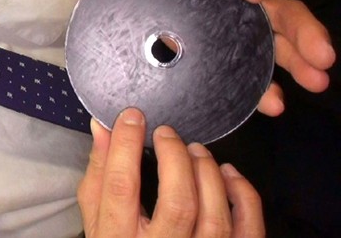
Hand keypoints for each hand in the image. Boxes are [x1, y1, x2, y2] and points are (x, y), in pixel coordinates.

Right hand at [78, 108, 264, 237]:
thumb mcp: (97, 217)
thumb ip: (99, 173)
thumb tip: (103, 126)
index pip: (122, 187)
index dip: (127, 146)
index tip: (133, 117)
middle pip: (178, 202)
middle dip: (176, 158)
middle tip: (168, 133)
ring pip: (214, 217)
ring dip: (208, 173)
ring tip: (196, 149)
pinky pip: (247, 229)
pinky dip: (243, 196)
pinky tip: (228, 173)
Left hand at [111, 0, 335, 115]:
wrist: (127, 6)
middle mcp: (238, 3)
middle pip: (281, 11)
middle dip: (304, 33)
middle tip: (321, 57)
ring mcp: (237, 34)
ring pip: (277, 46)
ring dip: (299, 63)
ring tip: (315, 82)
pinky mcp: (225, 61)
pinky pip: (250, 75)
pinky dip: (262, 90)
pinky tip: (271, 105)